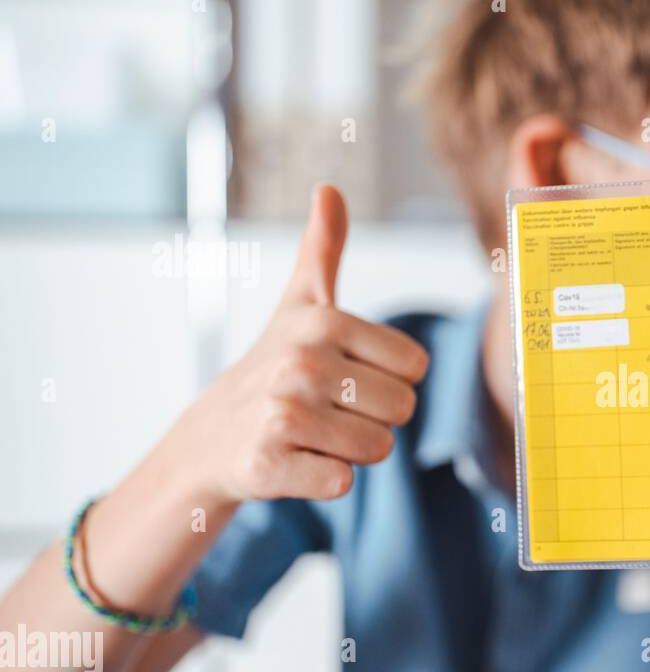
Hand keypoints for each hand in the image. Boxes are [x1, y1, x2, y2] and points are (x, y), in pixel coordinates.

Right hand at [177, 185, 428, 504]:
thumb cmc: (271, 370)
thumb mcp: (298, 306)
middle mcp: (300, 362)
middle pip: (402, 410)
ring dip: (351, 452)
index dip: (389, 381)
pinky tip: (293, 463)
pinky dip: (324, 480)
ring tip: (311, 437)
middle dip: (373, 419)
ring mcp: (282, 414)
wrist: (209, 440)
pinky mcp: (268, 465)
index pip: (416, 368)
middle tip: (327, 412)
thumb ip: (323, 250)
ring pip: (378, 449)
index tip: (346, 377)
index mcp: (322, 322)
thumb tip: (329, 188)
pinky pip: (343, 483)